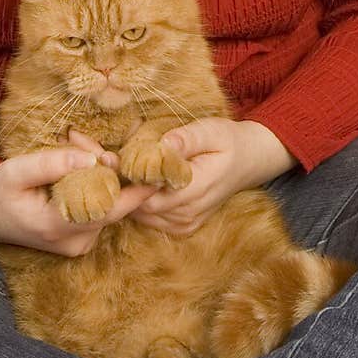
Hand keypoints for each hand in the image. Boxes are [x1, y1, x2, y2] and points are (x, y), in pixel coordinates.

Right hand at [0, 129, 153, 256]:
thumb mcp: (15, 171)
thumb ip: (53, 163)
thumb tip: (94, 158)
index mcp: (58, 227)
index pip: (112, 209)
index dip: (138, 190)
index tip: (159, 171)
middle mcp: (75, 243)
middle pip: (113, 203)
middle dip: (110, 168)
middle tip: (78, 139)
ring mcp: (79, 245)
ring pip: (109, 206)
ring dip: (102, 176)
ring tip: (70, 146)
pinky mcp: (81, 241)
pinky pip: (100, 211)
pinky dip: (95, 188)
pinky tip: (76, 167)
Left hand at [126, 118, 296, 235]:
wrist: (248, 162)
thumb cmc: (227, 141)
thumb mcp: (211, 131)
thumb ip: (186, 139)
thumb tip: (163, 144)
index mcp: (197, 188)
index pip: (150, 195)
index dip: (129, 179)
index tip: (112, 159)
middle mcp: (190, 212)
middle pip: (142, 208)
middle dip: (125, 187)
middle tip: (109, 163)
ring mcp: (186, 223)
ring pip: (143, 216)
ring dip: (131, 197)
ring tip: (122, 170)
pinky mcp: (182, 226)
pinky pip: (151, 220)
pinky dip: (140, 205)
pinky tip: (138, 184)